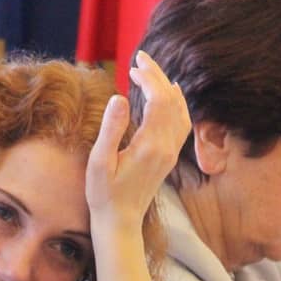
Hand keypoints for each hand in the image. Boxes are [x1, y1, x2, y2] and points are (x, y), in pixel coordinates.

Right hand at [85, 50, 190, 229]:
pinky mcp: (169, 157)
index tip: (133, 65)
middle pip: (171, 101)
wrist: (120, 222)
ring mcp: (170, 153)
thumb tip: (119, 97)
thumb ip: (111, 129)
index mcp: (150, 146)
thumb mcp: (100, 162)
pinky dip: (177, 103)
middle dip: (157, 76)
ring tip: (150, 71)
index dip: (149, 78)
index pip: (159, 101)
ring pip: (179, 111)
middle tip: (140, 58)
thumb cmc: (104, 194)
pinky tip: (170, 94)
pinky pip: (181, 123)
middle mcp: (166, 148)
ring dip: (166, 87)